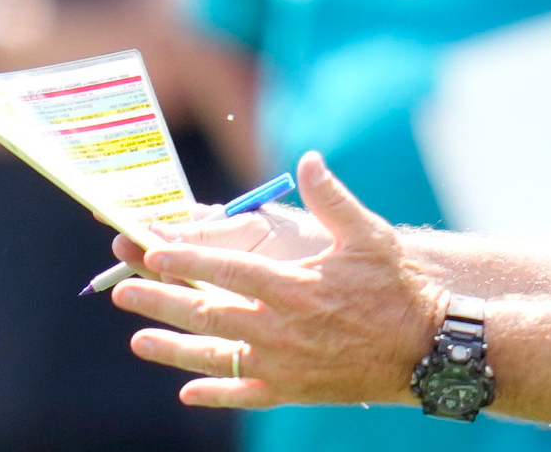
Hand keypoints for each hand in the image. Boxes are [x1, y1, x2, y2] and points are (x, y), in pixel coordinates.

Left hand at [111, 151, 450, 407]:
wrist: (426, 349)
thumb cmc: (398, 288)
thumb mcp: (368, 235)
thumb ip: (332, 198)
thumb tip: (309, 158)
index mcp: (294, 287)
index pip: (226, 271)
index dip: (186, 259)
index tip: (153, 250)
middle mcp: (280, 328)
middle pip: (207, 313)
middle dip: (161, 300)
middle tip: (123, 289)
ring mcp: (284, 363)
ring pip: (215, 357)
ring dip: (172, 349)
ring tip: (138, 340)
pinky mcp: (294, 389)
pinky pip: (245, 393)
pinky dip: (215, 393)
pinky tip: (188, 392)